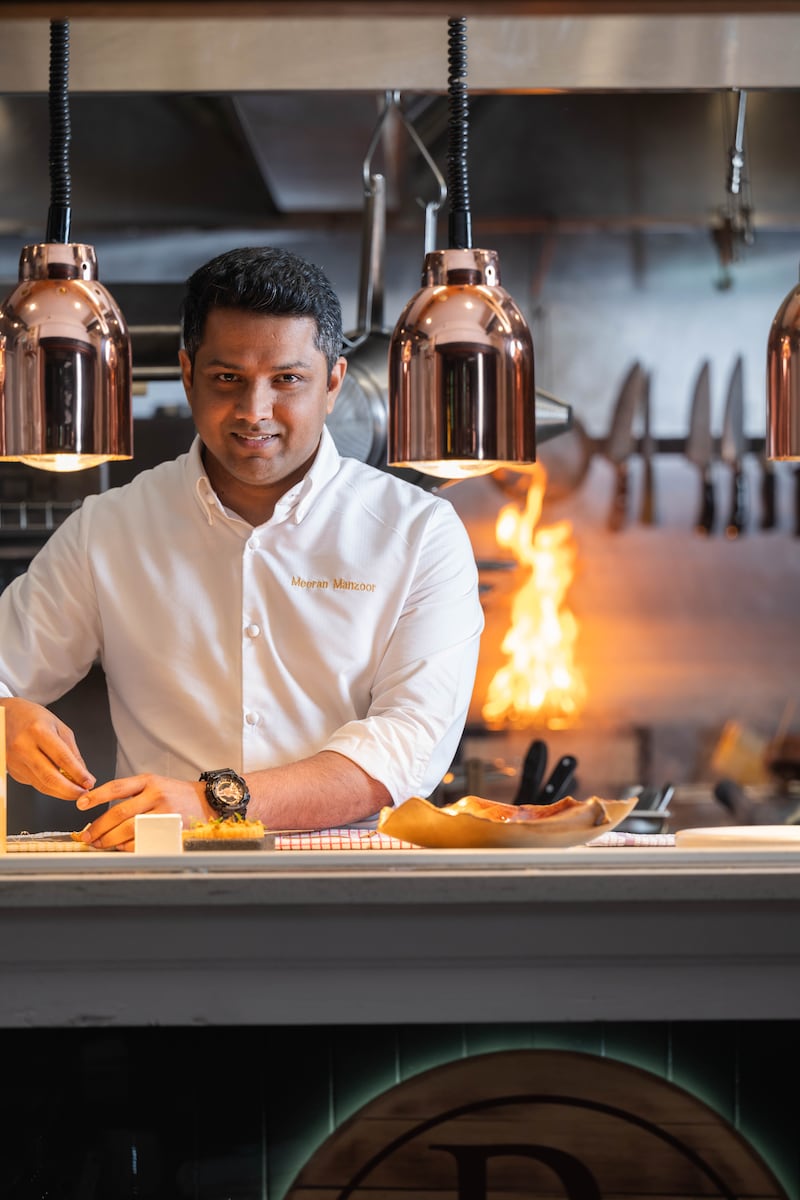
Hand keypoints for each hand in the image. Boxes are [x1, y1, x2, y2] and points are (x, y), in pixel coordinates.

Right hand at [0, 697, 94, 798]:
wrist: (6, 717)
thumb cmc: (34, 719)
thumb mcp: (58, 727)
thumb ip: (72, 752)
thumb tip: (84, 774)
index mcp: (38, 731)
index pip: (62, 758)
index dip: (78, 774)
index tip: (89, 782)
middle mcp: (23, 747)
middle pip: (49, 777)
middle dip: (70, 790)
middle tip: (84, 794)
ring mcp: (15, 761)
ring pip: (42, 785)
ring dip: (62, 793)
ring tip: (76, 792)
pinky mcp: (13, 771)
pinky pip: (35, 784)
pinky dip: (51, 788)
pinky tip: (61, 786)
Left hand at [75, 773, 208, 851]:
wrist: (205, 802)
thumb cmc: (176, 794)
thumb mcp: (155, 784)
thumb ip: (131, 794)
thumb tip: (103, 811)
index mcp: (148, 781)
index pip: (117, 787)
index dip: (96, 796)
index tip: (81, 804)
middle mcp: (156, 795)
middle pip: (119, 812)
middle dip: (99, 826)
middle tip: (87, 835)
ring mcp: (164, 813)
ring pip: (129, 828)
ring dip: (110, 839)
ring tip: (99, 843)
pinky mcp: (170, 829)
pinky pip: (143, 840)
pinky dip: (128, 846)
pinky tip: (120, 847)